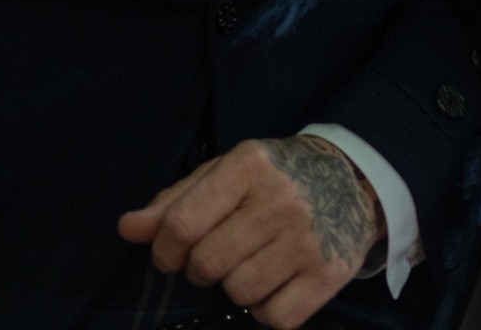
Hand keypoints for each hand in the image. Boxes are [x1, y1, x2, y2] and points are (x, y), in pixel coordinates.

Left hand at [118, 135, 384, 328]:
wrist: (354, 179)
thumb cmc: (276, 176)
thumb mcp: (226, 173)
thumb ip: (176, 200)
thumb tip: (127, 229)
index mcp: (248, 166)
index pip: (183, 223)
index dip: (164, 250)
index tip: (169, 255)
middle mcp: (280, 201)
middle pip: (208, 264)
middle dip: (200, 270)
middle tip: (216, 258)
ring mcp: (308, 240)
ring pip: (239, 294)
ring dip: (235, 287)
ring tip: (251, 264)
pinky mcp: (329, 276)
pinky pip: (274, 318)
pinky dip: (266, 310)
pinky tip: (276, 283)